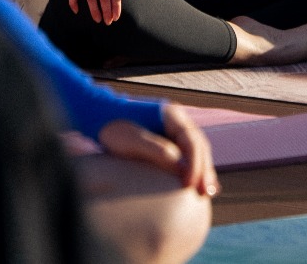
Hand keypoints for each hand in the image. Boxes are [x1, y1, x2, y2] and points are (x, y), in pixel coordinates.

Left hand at [97, 104, 217, 196]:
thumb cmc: (112, 129)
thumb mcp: (131, 140)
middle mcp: (178, 121)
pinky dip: (195, 171)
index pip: (191, 139)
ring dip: (203, 172)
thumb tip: (182, 167)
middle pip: (199, 146)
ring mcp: (175, 131)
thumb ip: (156, 150)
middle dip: (204, 170)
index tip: (189, 184)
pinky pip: (188, 157)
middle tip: (204, 193)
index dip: (195, 162)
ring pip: (197, 152)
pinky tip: (198, 186)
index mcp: (172, 114)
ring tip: (206, 193)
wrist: (99, 122)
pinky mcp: (170, 143)